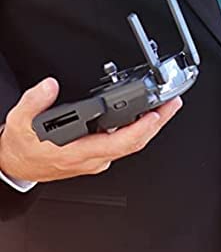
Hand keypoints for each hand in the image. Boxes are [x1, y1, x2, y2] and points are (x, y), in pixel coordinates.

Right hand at [0, 76, 182, 182]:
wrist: (15, 165)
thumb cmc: (21, 147)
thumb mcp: (20, 121)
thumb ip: (36, 101)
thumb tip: (51, 86)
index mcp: (76, 152)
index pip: (116, 143)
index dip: (139, 130)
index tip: (154, 115)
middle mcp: (91, 159)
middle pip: (132, 143)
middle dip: (156, 124)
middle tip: (173, 105)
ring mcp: (96, 159)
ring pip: (130, 144)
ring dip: (150, 127)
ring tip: (165, 107)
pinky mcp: (96, 157)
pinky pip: (123, 144)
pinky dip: (138, 130)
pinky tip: (146, 117)